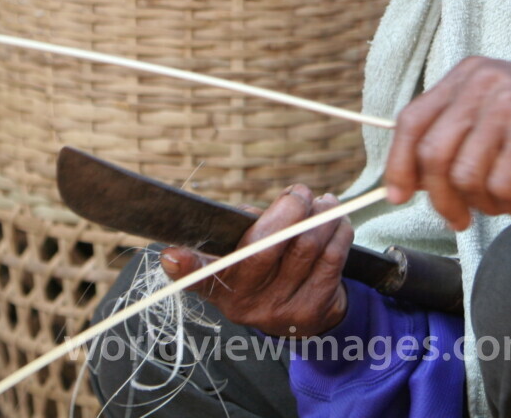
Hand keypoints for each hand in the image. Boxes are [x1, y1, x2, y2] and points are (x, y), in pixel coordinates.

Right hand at [160, 185, 350, 336]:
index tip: (171, 254)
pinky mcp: (311, 312)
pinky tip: (337, 222)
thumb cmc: (268, 269)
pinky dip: (338, 232)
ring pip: (305, 247)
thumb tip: (282, 204)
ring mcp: (277, 311)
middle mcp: (242, 303)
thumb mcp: (247, 252)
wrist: (303, 318)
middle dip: (289, 208)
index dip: (184, 266)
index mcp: (217, 284)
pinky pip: (331, 259)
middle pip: (264, 247)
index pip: (196, 276)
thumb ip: (250, 228)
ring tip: (325, 203)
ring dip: (321, 215)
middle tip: (300, 192)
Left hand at [384, 57, 510, 229]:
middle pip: (434, 155)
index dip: (400, 163)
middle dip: (442, 199)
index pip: (412, 121)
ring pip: (467, 176)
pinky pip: (503, 186)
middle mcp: (482, 84)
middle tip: (462, 217)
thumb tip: (414, 181)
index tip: (400, 194)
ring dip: (486, 203)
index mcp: (466, 76)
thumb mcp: (497, 108)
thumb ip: (458, 134)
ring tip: (510, 198)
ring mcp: (508, 104)